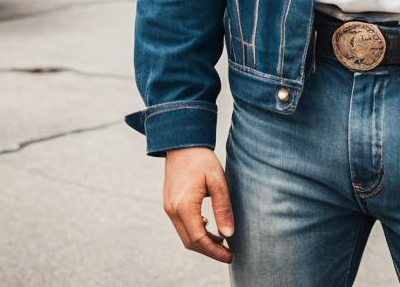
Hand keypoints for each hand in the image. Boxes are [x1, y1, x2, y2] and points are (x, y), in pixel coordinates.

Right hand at [163, 146, 233, 263]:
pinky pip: (181, 225)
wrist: (182, 143)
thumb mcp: (218, 181)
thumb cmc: (202, 159)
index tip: (231, 256)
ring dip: (202, 241)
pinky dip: (195, 231)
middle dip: (210, 250)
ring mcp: (169, 208)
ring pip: (185, 235)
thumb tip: (229, 234)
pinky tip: (209, 226)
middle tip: (228, 252)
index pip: (199, 240)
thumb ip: (222, 208)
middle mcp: (173, 211)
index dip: (215, 251)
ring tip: (222, 241)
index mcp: (184, 207)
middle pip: (190, 242)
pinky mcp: (169, 204)